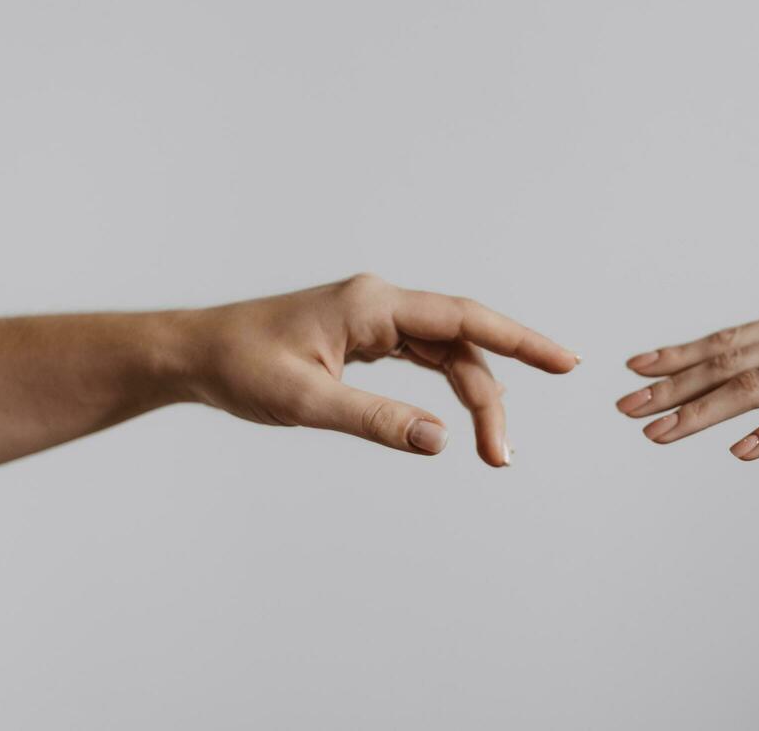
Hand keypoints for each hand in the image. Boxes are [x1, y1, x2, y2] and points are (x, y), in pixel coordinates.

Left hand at [182, 274, 577, 464]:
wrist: (194, 353)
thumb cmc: (240, 366)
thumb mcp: (306, 402)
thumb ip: (376, 420)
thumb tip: (441, 441)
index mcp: (372, 305)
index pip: (465, 320)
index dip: (520, 341)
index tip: (565, 361)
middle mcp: (381, 303)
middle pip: (463, 344)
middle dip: (493, 396)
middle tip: (504, 456)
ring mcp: (375, 317)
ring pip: (447, 354)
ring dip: (474, 397)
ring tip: (494, 450)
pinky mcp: (366, 335)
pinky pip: (425, 357)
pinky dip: (450, 386)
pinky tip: (466, 414)